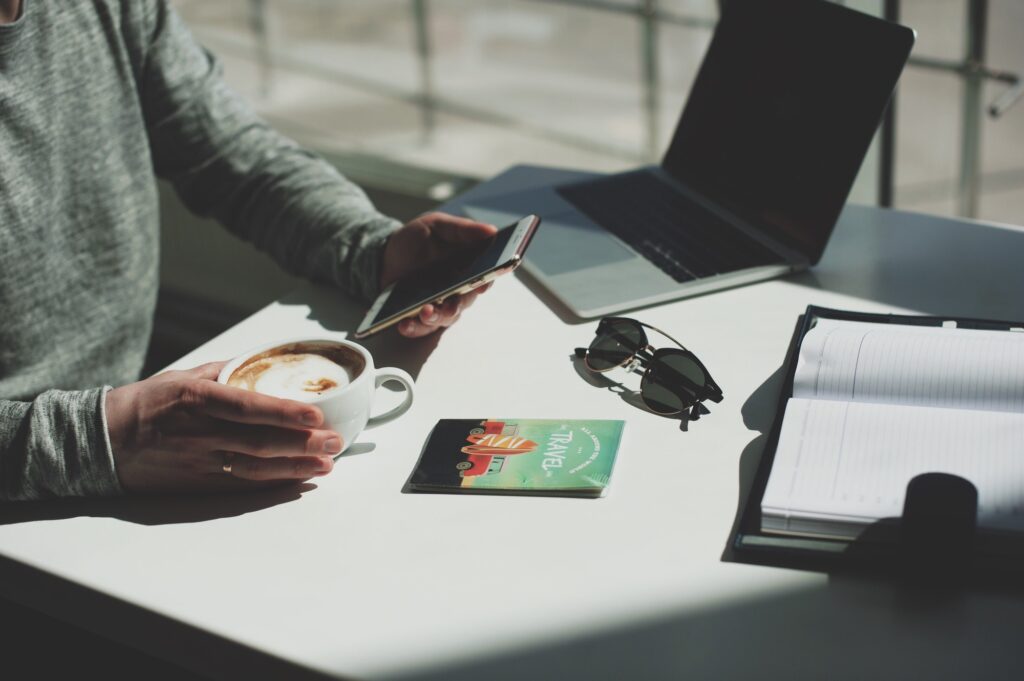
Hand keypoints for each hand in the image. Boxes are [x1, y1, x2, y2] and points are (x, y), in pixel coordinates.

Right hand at [105, 362, 342, 492]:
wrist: (103, 441)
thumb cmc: (147, 403)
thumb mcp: (183, 376)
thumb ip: (226, 371)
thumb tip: (263, 362)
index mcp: (196, 399)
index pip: (247, 407)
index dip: (283, 413)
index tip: (315, 415)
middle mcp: (198, 432)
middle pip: (258, 442)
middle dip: (301, 444)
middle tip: (334, 442)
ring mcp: (198, 462)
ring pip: (254, 469)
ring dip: (294, 468)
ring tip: (326, 465)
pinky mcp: (196, 485)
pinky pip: (240, 488)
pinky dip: (271, 487)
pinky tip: (297, 482)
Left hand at [381, 212, 497, 337]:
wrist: (386, 254)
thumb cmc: (418, 239)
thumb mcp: (438, 226)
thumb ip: (462, 229)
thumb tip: (492, 230)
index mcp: (468, 266)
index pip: (486, 276)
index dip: (488, 280)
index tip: (484, 283)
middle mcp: (458, 289)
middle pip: (466, 301)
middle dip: (458, 304)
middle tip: (451, 305)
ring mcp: (440, 304)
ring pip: (446, 317)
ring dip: (437, 317)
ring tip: (425, 312)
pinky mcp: (420, 316)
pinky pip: (420, 327)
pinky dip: (414, 327)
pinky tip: (404, 323)